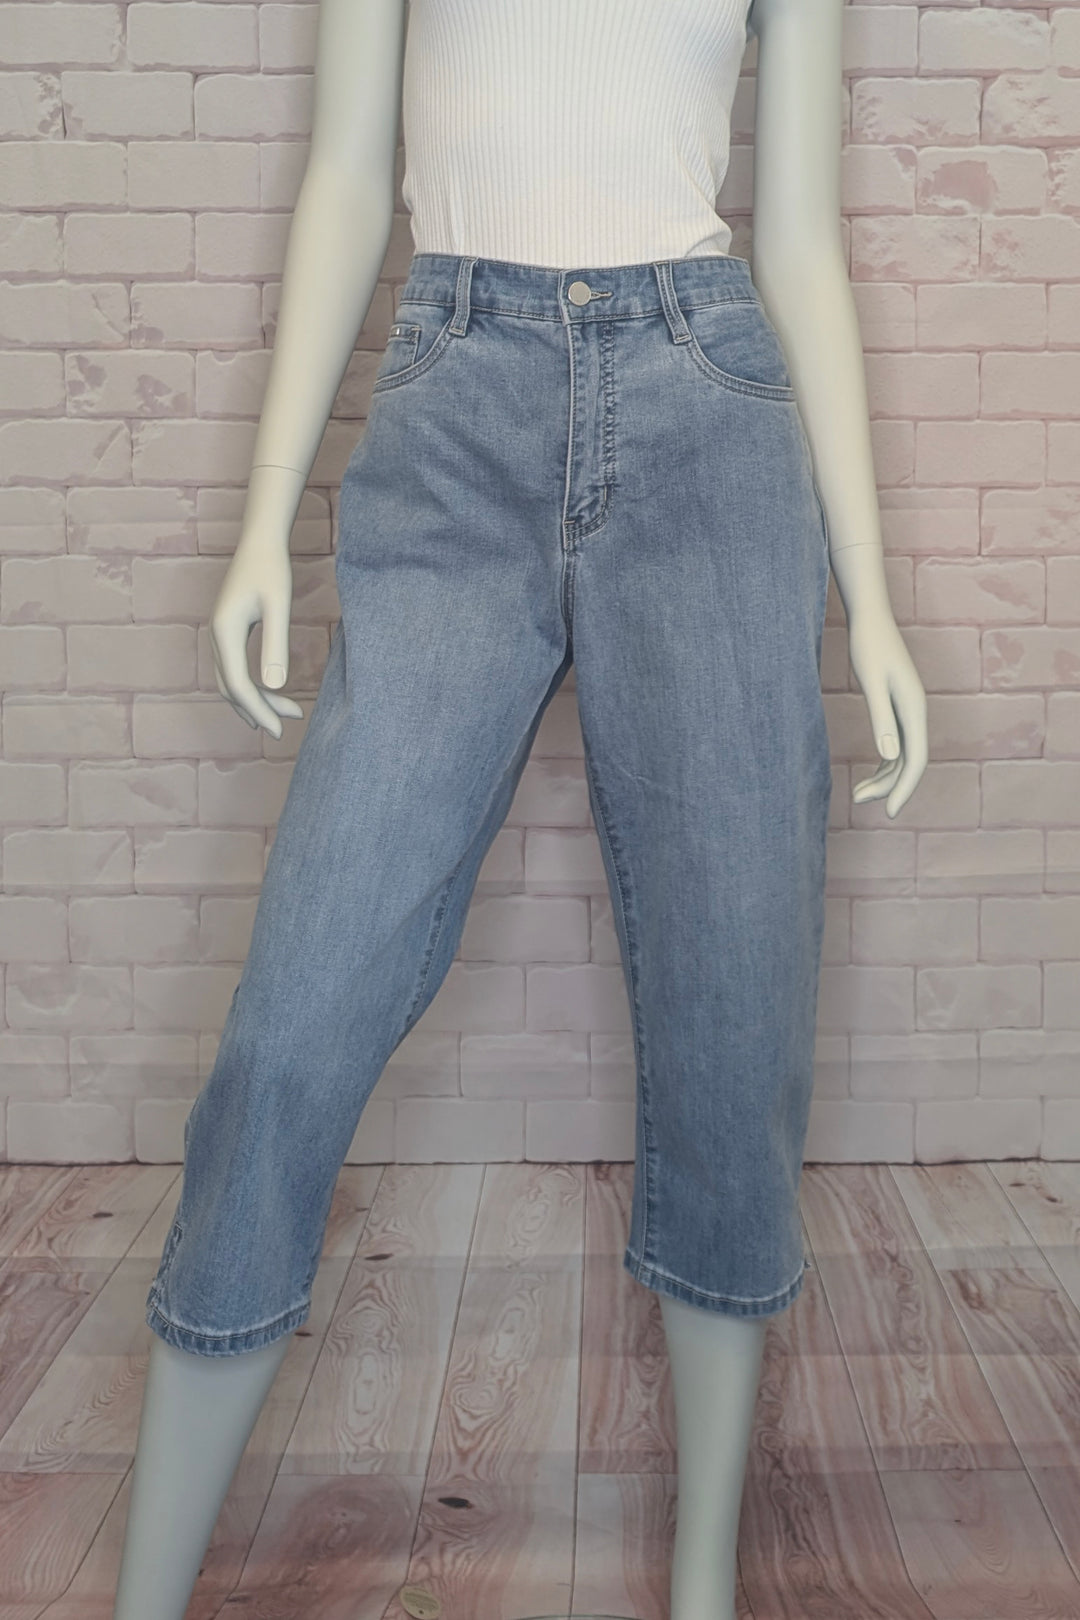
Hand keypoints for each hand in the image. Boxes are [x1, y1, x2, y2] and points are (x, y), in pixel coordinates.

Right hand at [208, 535, 305, 738]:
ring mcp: (220, 635)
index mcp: (225, 632)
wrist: (260, 541)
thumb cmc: (271, 569)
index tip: (280, 729)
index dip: (259, 710)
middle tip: (286, 725)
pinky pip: (235, 669)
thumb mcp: (278, 606)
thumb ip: (275, 645)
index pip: (239, 685)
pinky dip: (252, 685)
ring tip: (286, 713)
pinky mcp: (229, 632)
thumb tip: (274, 685)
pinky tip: (272, 692)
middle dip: (259, 709)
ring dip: (257, 700)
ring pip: (232, 680)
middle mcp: (216, 637)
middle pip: (233, 688)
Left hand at [847, 613, 928, 818]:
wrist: (871, 618)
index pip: (915, 760)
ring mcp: (909, 710)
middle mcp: (917, 712)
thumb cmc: (869, 646)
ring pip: (903, 755)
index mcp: (914, 709)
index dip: (904, 789)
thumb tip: (890, 754)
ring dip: (884, 777)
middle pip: (910, 762)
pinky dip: (885, 763)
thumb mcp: (872, 682)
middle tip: (858, 800)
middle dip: (889, 786)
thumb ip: (881, 718)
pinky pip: (897, 745)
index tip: (890, 812)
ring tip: (857, 794)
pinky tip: (869, 775)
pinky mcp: (897, 707)